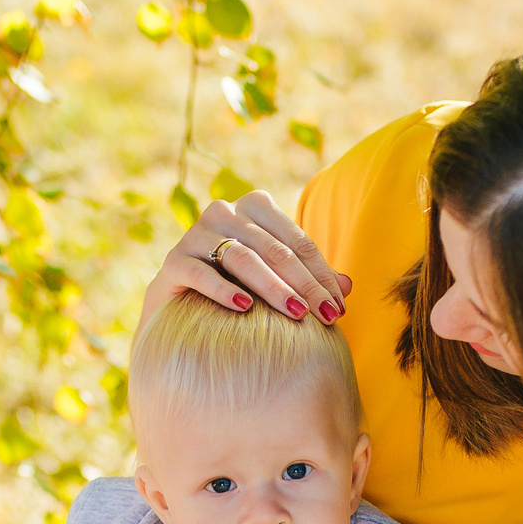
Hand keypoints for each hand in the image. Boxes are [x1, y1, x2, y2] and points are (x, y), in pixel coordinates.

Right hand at [142, 191, 353, 330]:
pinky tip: (244, 309)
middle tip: (327, 317)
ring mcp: (196, 234)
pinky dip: (224, 290)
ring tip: (296, 314)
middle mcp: (225, 211)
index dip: (322, 276)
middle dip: (305, 285)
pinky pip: (202, 273)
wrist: (179, 303)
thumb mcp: (276, 277)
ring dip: (273, 287)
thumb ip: (309, 278)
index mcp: (256, 206)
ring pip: (243, 258)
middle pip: (275, 250)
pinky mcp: (174, 260)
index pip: (298, 242)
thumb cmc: (236, 285)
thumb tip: (349, 286)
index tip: (340, 309)